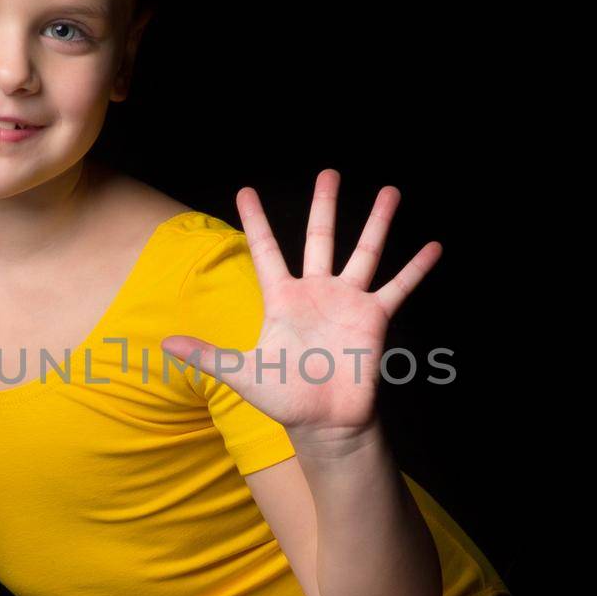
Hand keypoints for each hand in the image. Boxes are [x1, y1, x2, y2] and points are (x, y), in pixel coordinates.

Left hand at [161, 169, 440, 441]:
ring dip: (377, 222)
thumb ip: (206, 355)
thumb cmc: (283, 398)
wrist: (324, 424)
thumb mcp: (241, 373)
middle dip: (324, 205)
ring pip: (364, 252)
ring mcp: (348, 302)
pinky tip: (432, 246)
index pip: (265, 250)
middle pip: (320, 238)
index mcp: (282, 299)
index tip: (245, 190)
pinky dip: (416, 268)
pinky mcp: (374, 319)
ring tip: (390, 191)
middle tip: (330, 172)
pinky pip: (398, 287)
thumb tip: (164, 344)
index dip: (255, 221)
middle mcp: (316, 292)